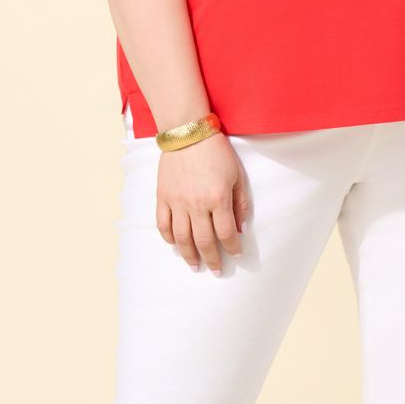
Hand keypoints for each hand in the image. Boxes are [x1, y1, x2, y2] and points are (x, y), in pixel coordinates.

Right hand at [155, 133, 249, 272]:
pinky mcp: (163, 197)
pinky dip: (168, 237)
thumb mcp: (237, 175)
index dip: (232, 247)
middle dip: (212, 259)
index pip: (226, 233)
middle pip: (204, 241)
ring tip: (195, 265)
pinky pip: (163, 224)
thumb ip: (240, 203)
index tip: (236, 254)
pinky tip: (175, 245)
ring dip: (189, 255)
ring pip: (181, 238)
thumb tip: (241, 228)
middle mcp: (196, 205)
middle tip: (216, 270)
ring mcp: (177, 202)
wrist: (188, 133)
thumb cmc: (216, 152)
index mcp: (218, 199)